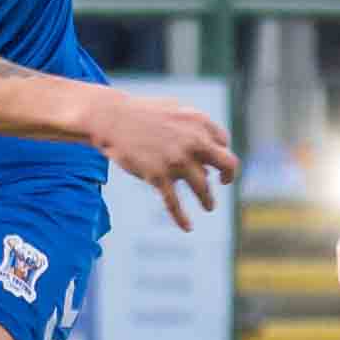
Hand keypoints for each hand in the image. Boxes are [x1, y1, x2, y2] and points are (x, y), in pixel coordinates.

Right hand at [88, 90, 238, 229]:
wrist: (111, 119)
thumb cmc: (140, 114)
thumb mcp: (173, 111)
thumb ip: (193, 131)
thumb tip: (206, 163)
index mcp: (199, 123)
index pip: (222, 142)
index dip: (218, 152)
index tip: (212, 160)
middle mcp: (193, 142)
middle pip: (227, 163)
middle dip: (229, 175)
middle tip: (225, 182)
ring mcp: (177, 161)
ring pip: (203, 187)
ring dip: (208, 200)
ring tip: (209, 207)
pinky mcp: (158, 176)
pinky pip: (174, 203)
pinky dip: (182, 218)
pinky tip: (188, 227)